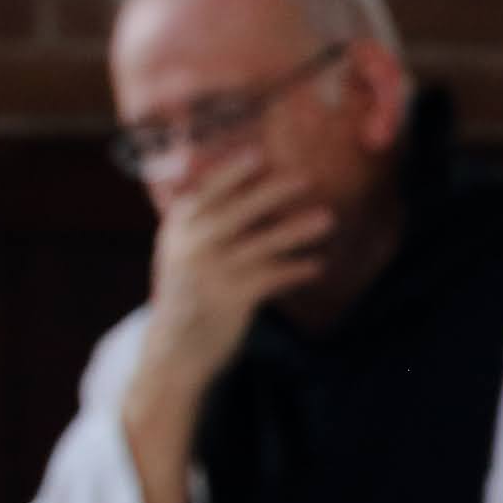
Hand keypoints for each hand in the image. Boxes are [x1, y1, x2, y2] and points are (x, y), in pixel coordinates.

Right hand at [139, 147, 335, 390]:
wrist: (174, 349)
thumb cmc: (188, 293)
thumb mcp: (180, 251)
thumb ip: (199, 221)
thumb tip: (227, 184)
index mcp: (177, 228)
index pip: (205, 193)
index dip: (231, 173)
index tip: (258, 154)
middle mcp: (190, 247)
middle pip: (235, 212)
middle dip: (270, 193)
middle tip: (305, 179)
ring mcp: (210, 273)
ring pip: (261, 245)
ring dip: (297, 230)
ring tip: (328, 219)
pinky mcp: (231, 300)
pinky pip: (271, 278)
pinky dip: (297, 270)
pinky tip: (319, 265)